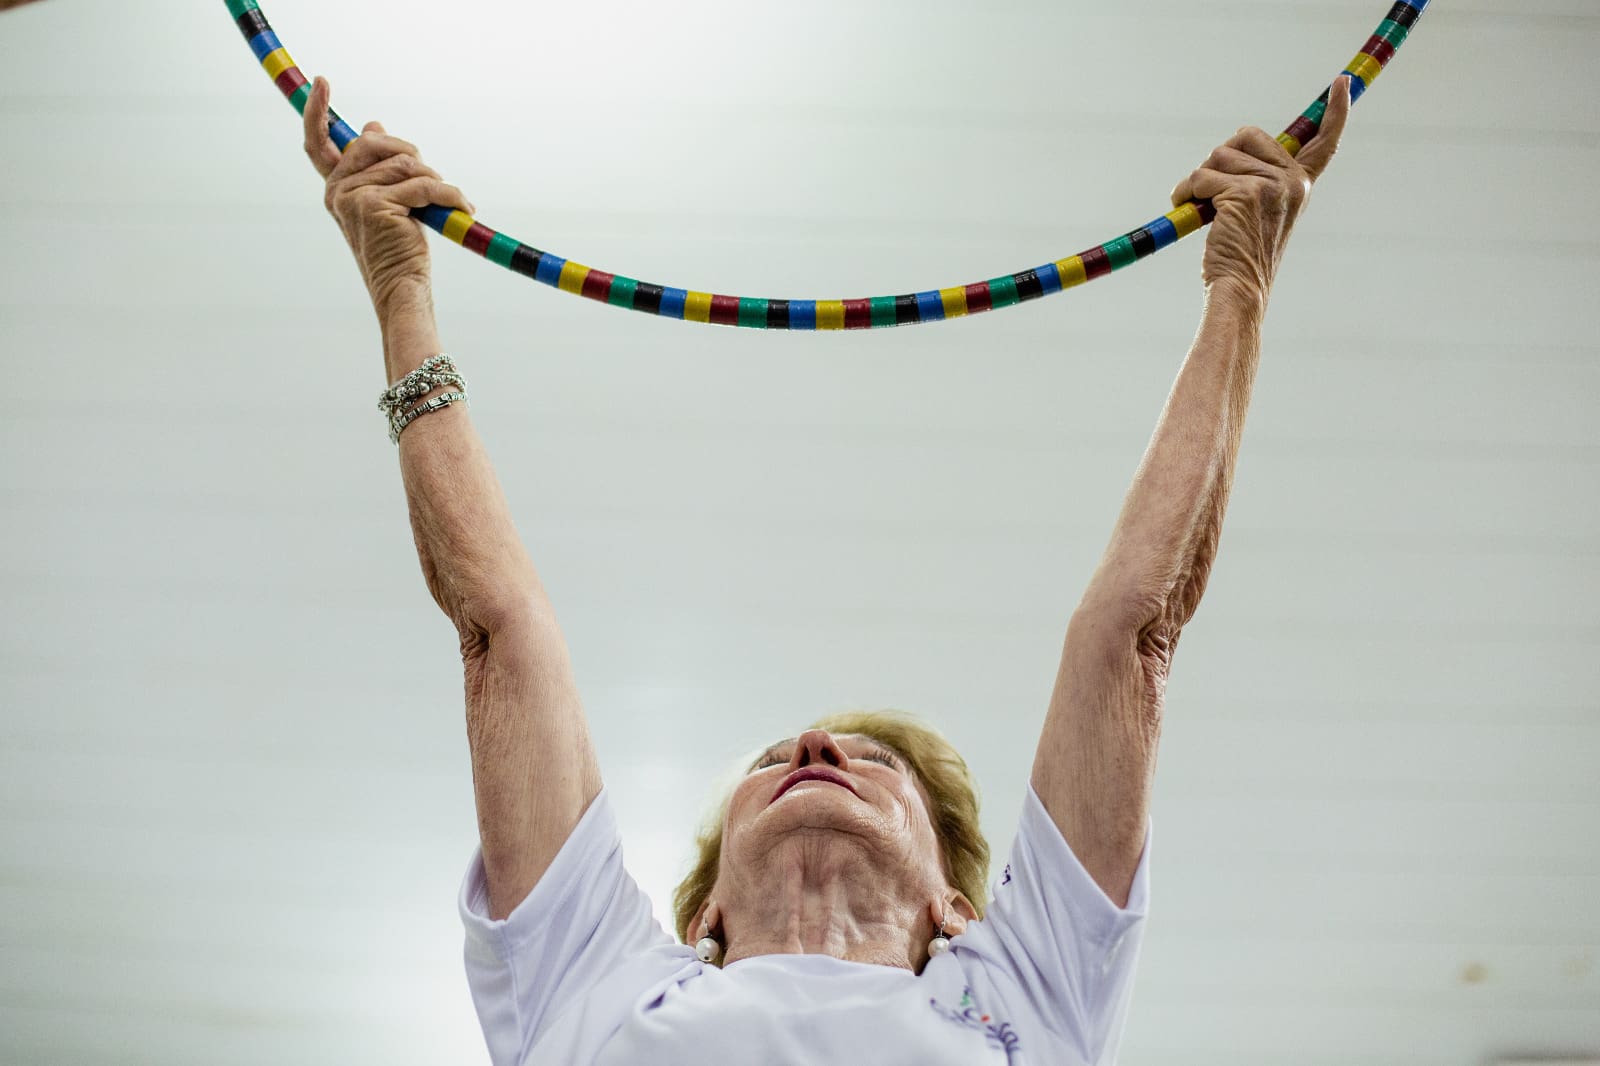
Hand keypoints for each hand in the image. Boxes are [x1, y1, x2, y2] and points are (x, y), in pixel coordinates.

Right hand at [302, 76, 474, 314]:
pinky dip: (449, 194)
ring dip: (434, 179)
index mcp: (335, 187)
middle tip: (432, 176)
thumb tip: (373, 124)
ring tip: (447, 201)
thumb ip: (378, 165)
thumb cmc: (398, 246)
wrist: (401, 286)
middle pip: (375, 143)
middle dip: (409, 152)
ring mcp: (353, 197)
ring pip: (404, 164)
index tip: (323, 82)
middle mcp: (337, 190)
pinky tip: (463, 207)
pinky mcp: (376, 204)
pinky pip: (422, 185)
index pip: (317, 143)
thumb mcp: (388, 199)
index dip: (317, 112)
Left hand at [1171, 74, 1352, 302]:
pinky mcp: (1245, 193)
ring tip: (1200, 208)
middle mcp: (1292, 180)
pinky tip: (1188, 209)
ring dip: (1199, 180)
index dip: (1335, 111)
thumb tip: (1230, 148)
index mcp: (1301, 184)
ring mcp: (1271, 185)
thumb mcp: (1259, 211)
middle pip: (1244, 137)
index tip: (1342, 82)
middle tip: (1213, 192)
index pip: (1325, 142)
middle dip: (1219, 160)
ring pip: (1218, 157)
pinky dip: (1187, 191)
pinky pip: (1202, 176)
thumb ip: (1256, 180)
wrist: (1238, 288)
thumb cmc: (1240, 255)